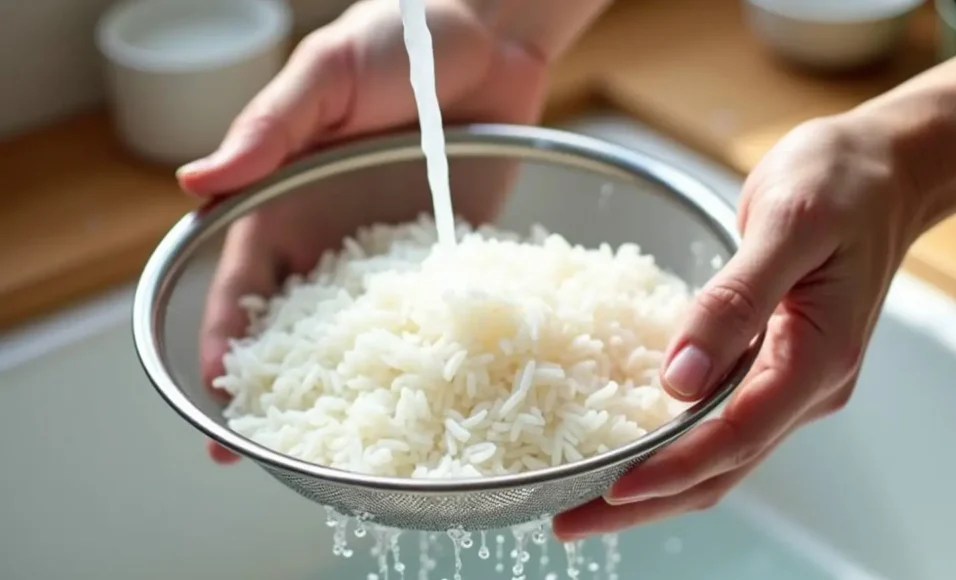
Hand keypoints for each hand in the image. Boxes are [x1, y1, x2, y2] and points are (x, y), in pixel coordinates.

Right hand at [177, 0, 547, 463]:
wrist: (489, 38)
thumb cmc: (394, 41)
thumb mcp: (322, 76)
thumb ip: (267, 130)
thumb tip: (193, 182)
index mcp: (284, 206)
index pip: (242, 292)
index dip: (225, 348)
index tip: (219, 407)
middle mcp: (332, 242)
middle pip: (298, 333)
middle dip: (284, 392)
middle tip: (270, 455)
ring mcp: (390, 255)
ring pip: (365, 338)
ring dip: (357, 391)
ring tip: (354, 451)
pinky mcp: (447, 255)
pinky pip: (434, 313)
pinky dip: (430, 355)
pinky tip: (439, 396)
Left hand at [553, 114, 925, 538]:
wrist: (886, 170)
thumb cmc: (841, 182)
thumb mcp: (786, 224)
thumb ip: (735, 301)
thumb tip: (680, 379)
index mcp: (819, 357)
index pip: (737, 436)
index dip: (671, 469)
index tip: (609, 490)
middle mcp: (809, 383)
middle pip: (724, 467)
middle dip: (648, 501)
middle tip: (570, 523)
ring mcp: (793, 379)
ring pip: (721, 454)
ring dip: (657, 483)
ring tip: (586, 500)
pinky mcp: (774, 364)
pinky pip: (721, 419)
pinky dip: (675, 444)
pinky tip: (629, 446)